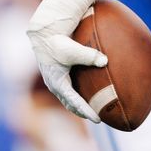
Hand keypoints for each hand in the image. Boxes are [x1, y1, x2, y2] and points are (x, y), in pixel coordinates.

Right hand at [26, 0, 107, 121]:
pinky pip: (72, 85)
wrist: (45, 30)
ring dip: (81, 103)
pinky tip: (93, 87)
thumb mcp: (73, 49)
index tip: (99, 119)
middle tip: (99, 117)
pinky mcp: (60, 70)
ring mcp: (57, 77)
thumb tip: (105, 61)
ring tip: (95, 107)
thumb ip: (89, 55)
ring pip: (70, 95)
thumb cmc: (58, 40)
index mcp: (57, 83)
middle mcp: (56, 83)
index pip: (74, 102)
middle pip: (71, 103)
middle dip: (83, 111)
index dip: (86, 111)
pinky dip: (81, 90)